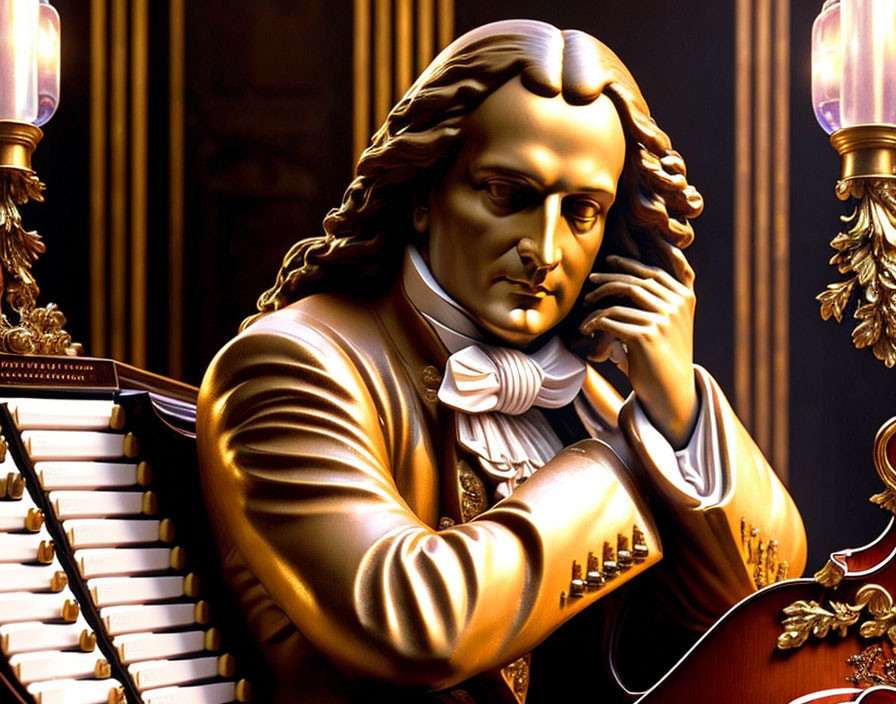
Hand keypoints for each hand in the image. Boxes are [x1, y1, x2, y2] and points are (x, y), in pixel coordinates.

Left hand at [578, 240, 697, 448]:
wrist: (670, 390)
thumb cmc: (665, 355)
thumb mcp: (675, 321)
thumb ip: (667, 295)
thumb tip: (649, 263)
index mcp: (684, 299)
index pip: (653, 273)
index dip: (629, 264)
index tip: (609, 260)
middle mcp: (676, 306)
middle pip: (634, 283)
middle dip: (608, 279)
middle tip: (590, 280)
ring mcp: (662, 320)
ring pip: (619, 301)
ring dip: (598, 303)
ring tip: (586, 305)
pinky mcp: (645, 336)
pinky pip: (610, 321)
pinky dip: (594, 323)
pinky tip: (586, 329)